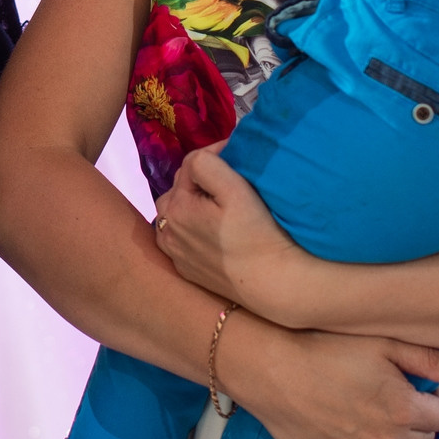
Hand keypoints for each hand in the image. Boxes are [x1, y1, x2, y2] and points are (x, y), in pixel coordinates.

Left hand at [156, 145, 307, 322]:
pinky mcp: (186, 271)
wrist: (272, 283)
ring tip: (218, 207)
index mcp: (175, 207)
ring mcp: (175, 254)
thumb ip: (206, 164)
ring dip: (192, 206)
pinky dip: (192, 231)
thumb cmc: (256, 233)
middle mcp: (166, 231)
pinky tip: (214, 233)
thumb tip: (203, 155)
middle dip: (199, 182)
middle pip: (179, 191)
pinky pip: (183, 240)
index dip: (215, 158)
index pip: (191, 166)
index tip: (238, 161)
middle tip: (230, 184)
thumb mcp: (234, 188)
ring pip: (177, 216)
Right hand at [225, 315, 438, 438]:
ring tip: (364, 407)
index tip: (411, 382)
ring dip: (391, 436)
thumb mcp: (381, 341)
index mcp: (404, 411)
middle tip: (386, 392)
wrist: (269, 369)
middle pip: (421, 438)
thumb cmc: (325, 347)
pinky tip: (345, 424)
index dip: (429, 396)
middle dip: (412, 417)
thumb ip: (429, 358)